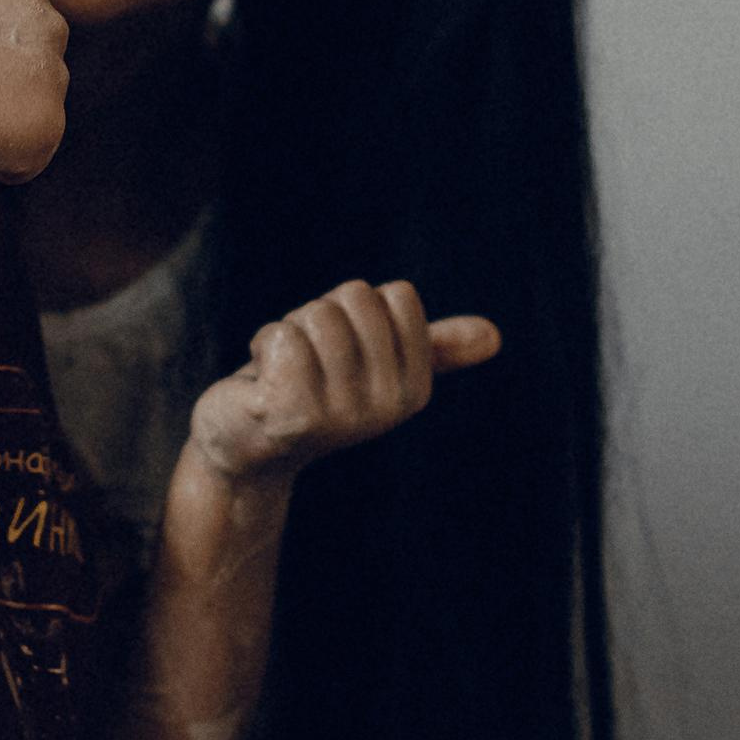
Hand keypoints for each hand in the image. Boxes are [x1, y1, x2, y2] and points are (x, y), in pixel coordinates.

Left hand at [186, 278, 498, 488]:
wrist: (245, 444)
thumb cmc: (307, 388)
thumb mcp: (373, 364)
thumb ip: (431, 347)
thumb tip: (494, 335)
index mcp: (414, 388)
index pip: (396, 295)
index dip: (356, 308)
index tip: (340, 347)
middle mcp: (385, 406)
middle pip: (355, 298)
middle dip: (318, 316)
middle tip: (304, 360)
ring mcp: (340, 414)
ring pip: (317, 315)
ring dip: (288, 331)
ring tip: (281, 370)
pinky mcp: (290, 413)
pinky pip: (282, 336)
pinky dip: (263, 344)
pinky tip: (261, 381)